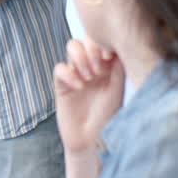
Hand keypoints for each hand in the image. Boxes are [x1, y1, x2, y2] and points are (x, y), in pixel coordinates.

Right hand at [54, 38, 124, 154]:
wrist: (92, 139)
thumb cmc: (108, 116)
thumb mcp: (117, 89)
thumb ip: (118, 66)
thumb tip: (117, 45)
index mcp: (107, 64)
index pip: (103, 39)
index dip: (104, 42)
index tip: (109, 57)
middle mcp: (91, 64)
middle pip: (86, 37)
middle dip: (92, 49)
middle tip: (99, 70)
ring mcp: (75, 72)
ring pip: (72, 45)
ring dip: (80, 58)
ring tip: (89, 78)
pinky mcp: (61, 83)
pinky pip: (60, 67)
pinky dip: (69, 74)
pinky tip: (79, 87)